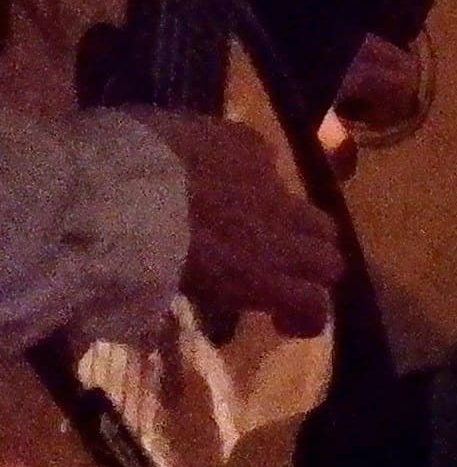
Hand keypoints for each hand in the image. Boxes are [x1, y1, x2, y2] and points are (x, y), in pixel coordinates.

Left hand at [152, 116, 341, 337]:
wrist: (117, 187)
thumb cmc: (130, 255)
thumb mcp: (169, 288)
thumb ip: (207, 290)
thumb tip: (203, 299)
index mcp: (256, 278)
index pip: (313, 303)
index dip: (307, 315)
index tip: (283, 321)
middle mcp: (278, 234)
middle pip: (329, 258)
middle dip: (312, 267)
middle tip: (281, 269)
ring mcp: (271, 185)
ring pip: (312, 211)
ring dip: (296, 223)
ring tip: (261, 223)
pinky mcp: (252, 146)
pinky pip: (266, 162)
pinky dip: (252, 173)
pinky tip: (220, 172)